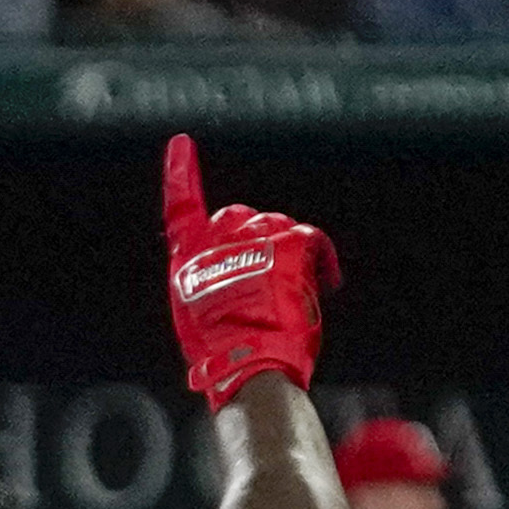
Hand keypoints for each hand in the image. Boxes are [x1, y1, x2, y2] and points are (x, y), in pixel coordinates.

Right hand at [161, 134, 340, 407]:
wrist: (250, 365)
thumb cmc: (229, 357)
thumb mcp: (202, 320)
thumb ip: (213, 287)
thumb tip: (234, 285)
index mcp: (187, 262)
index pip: (180, 208)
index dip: (180, 174)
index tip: (182, 143)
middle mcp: (215, 243)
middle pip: (239, 216)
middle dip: (258, 239)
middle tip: (273, 279)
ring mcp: (252, 239)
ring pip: (277, 226)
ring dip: (288, 252)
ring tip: (298, 290)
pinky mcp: (286, 244)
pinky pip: (310, 237)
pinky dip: (321, 258)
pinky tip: (327, 282)